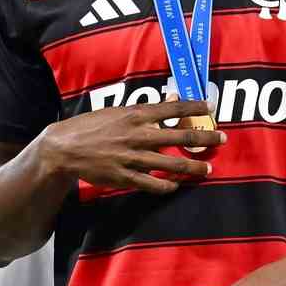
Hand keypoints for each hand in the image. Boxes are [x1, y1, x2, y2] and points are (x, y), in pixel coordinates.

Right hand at [37, 99, 222, 192]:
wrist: (62, 149)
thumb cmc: (91, 127)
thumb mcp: (117, 112)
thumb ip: (146, 110)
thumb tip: (173, 100)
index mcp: (135, 116)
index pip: (173, 109)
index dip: (195, 108)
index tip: (211, 108)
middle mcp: (138, 135)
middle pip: (181, 136)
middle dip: (205, 138)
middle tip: (222, 139)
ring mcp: (132, 158)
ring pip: (172, 164)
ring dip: (193, 167)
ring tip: (207, 169)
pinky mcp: (124, 177)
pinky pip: (153, 184)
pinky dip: (168, 186)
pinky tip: (177, 186)